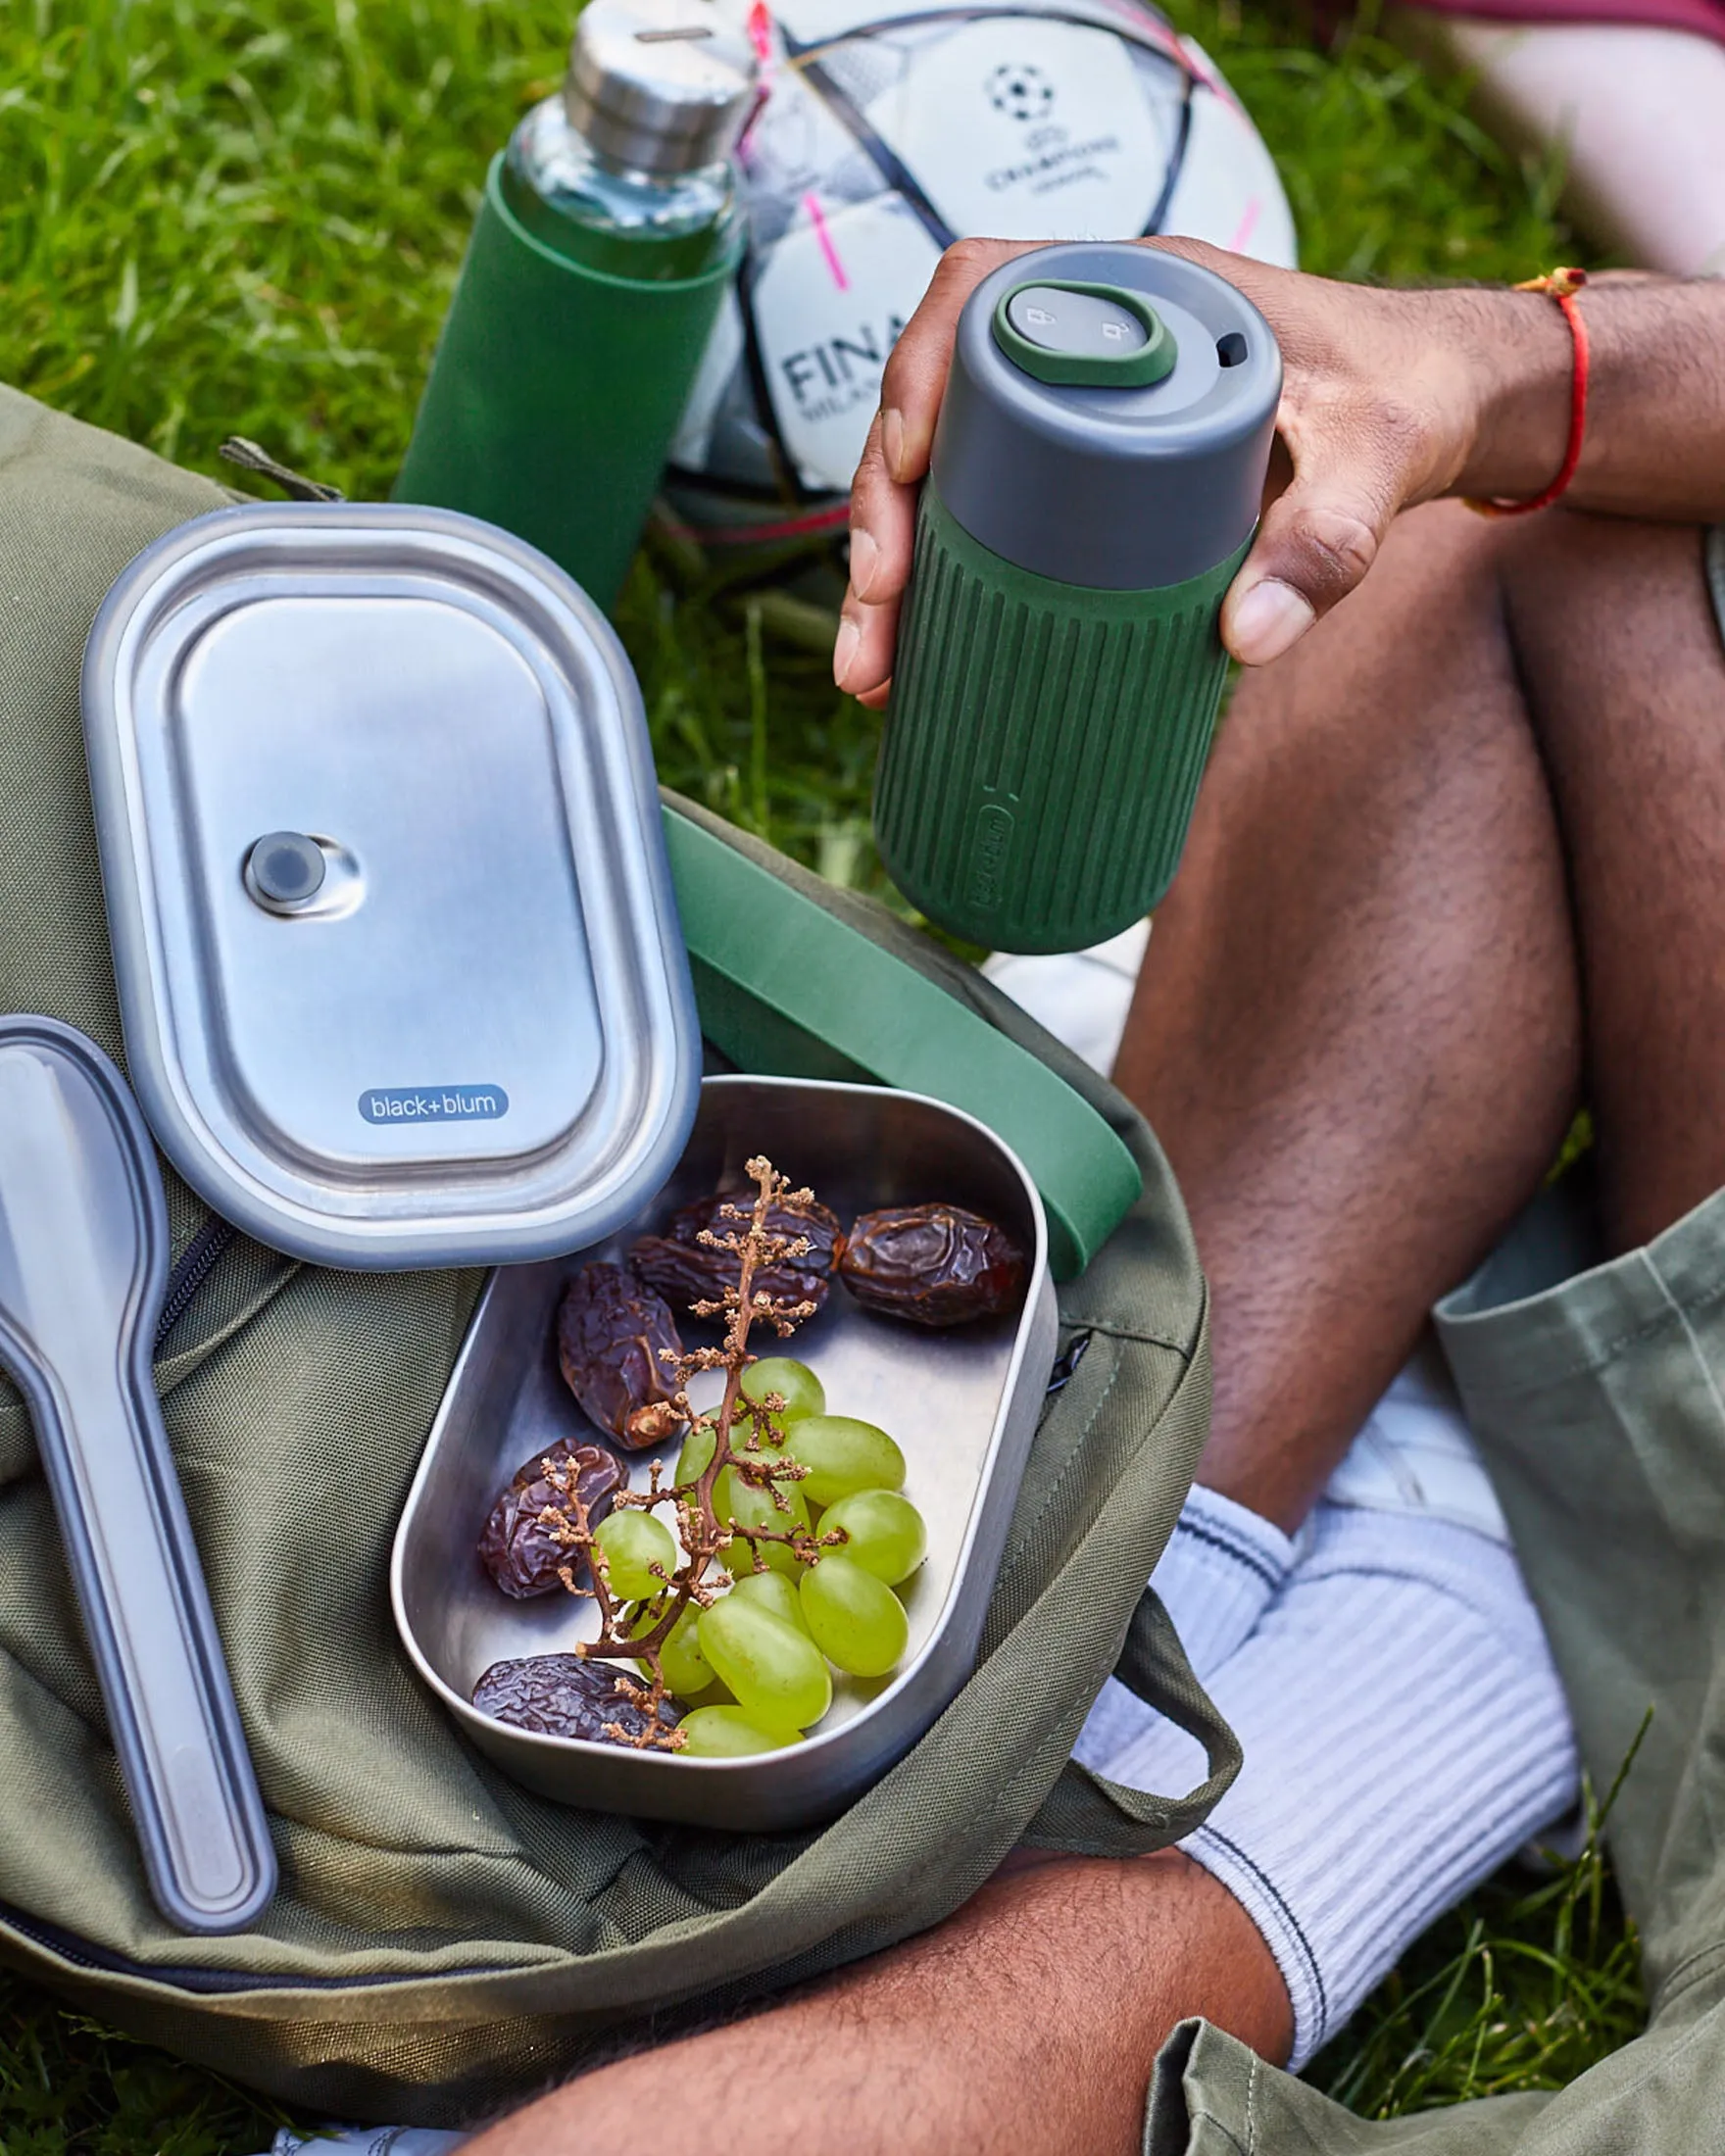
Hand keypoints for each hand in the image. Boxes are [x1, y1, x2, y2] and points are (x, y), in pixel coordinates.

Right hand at [834, 236, 1568, 701]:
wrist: (1442, 409)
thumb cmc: (1408, 399)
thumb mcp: (1376, 463)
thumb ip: (1329, 542)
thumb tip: (1247, 638)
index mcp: (1143, 293)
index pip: (984, 290)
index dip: (922, 370)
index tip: (910, 465)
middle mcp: (1092, 341)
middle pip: (939, 403)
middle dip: (884, 511)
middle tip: (878, 616)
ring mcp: (1080, 411)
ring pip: (947, 470)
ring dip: (897, 564)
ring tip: (876, 666)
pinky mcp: (1087, 473)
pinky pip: (985, 509)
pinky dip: (943, 580)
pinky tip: (919, 652)